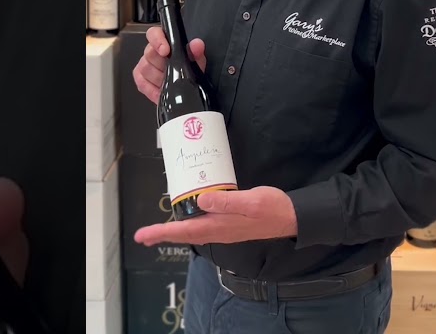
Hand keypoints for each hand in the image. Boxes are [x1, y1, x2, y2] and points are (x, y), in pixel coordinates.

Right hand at [132, 25, 206, 104]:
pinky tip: (162, 90)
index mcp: (165, 42)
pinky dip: (152, 89)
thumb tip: (196, 45)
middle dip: (162, 64)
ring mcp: (145, 66)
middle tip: (174, 72)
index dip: (157, 40)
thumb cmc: (190, 70)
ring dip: (159, 77)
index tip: (165, 50)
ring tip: (171, 82)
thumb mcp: (197, 62)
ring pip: (145, 68)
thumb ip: (196, 52)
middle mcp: (152, 52)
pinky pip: (141, 83)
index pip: (154, 34)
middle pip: (149, 53)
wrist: (188, 88)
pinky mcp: (141, 80)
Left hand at [134, 187, 297, 245]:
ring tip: (159, 231)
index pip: (185, 231)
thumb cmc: (272, 207)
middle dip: (163, 235)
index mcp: (220, 226)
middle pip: (185, 235)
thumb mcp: (250, 200)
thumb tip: (201, 200)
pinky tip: (189, 220)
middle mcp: (219, 231)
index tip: (143, 235)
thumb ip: (226, 201)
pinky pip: (203, 228)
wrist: (292, 217)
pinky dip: (189, 227)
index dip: (162, 232)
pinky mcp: (230, 226)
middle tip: (143, 236)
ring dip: (175, 233)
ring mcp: (225, 231)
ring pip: (193, 233)